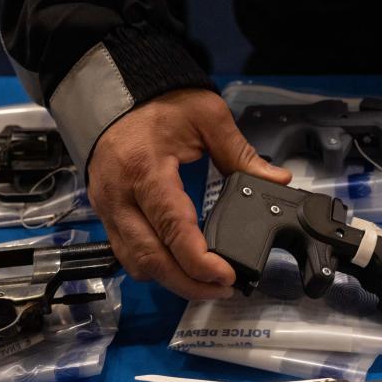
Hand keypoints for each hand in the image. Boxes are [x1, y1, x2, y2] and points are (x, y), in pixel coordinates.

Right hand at [87, 89, 291, 299]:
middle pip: (151, 257)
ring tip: (206, 284)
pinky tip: (179, 267)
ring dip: (170, 280)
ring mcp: (107, 207)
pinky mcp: (105, 214)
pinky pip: (126, 253)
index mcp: (145, 168)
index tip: (226, 276)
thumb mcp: (207, 116)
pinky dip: (154, 267)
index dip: (199, 261)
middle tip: (222, 289)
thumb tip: (276, 180)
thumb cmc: (160, 102)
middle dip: (188, 283)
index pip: (172, 227)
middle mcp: (120, 194)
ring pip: (136, 262)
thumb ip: (241, 153)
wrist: (117, 92)